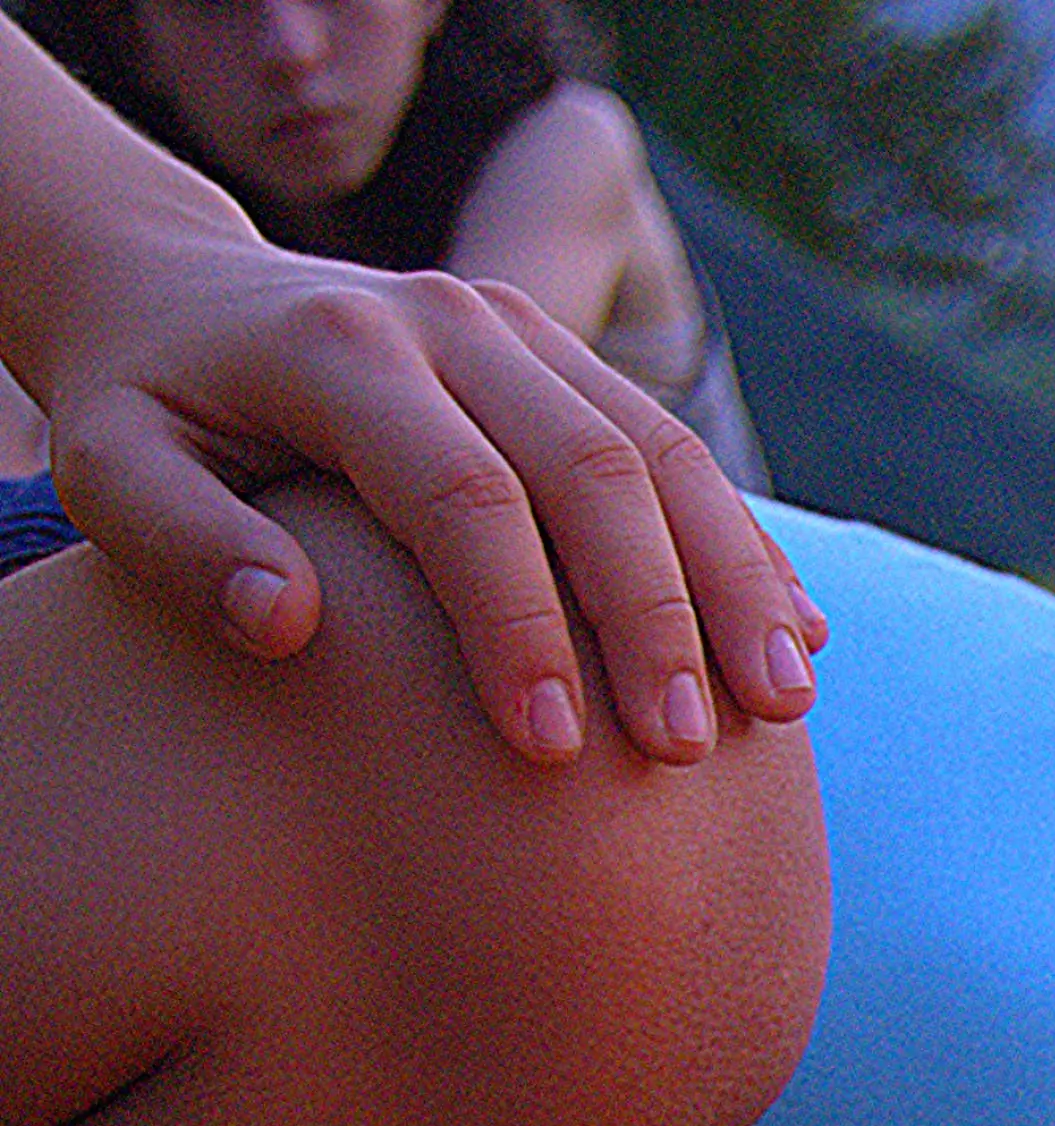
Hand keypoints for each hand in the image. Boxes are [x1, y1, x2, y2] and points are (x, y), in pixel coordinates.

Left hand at [26, 230, 818, 764]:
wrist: (180, 292)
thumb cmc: (145, 413)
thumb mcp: (105, 469)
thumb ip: (182, 545)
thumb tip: (289, 621)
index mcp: (338, 347)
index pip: (463, 495)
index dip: (518, 625)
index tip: (549, 750)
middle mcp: (450, 320)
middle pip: (593, 468)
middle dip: (656, 617)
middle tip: (686, 749)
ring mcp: (521, 329)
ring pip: (665, 453)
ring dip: (735, 584)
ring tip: (781, 706)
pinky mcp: (567, 357)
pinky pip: (680, 451)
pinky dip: (743, 550)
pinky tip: (795, 641)